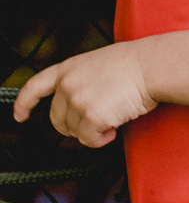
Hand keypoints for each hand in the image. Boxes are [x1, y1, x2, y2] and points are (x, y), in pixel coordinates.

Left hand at [12, 41, 156, 147]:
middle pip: (57, 119)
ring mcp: (78, 101)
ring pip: (74, 132)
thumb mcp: (98, 62)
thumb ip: (81, 79)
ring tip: (113, 118)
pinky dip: (101, 139)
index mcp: (68, 68)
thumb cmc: (136, 63)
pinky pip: (89, 140)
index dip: (25, 103)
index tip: (20, 115)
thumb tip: (78, 105)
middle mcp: (68, 85)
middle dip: (74, 126)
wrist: (153, 66)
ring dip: (92, 131)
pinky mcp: (92, 118)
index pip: (35, 87)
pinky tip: (115, 127)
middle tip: (95, 122)